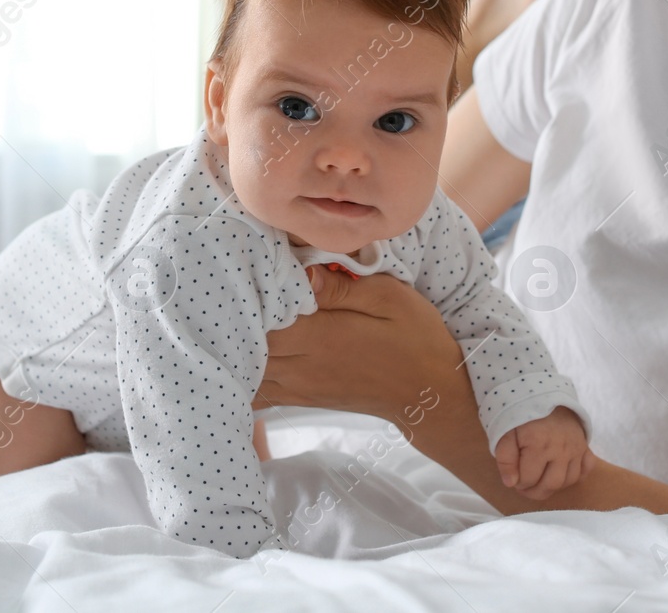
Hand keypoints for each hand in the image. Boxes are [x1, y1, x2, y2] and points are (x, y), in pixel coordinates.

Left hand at [258, 265, 464, 424]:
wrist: (428, 393)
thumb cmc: (414, 337)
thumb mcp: (390, 299)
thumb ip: (345, 287)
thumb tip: (304, 272)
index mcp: (323, 336)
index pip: (264, 316)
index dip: (250, 294)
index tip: (250, 270)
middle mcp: (304, 365)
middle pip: (248, 342)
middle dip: (239, 316)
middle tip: (239, 287)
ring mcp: (301, 385)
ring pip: (249, 367)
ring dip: (240, 343)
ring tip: (241, 314)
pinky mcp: (303, 397)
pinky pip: (261, 391)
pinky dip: (246, 372)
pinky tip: (246, 351)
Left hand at [494, 406, 590, 499]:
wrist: (541, 391)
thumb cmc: (520, 414)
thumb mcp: (504, 432)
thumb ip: (505, 459)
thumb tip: (511, 483)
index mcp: (539, 446)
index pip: (529, 479)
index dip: (519, 484)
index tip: (514, 479)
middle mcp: (561, 449)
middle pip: (551, 484)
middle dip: (535, 491)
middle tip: (525, 487)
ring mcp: (575, 448)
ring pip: (569, 480)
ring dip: (554, 485)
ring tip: (541, 480)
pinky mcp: (584, 445)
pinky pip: (586, 468)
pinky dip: (576, 475)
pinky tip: (563, 472)